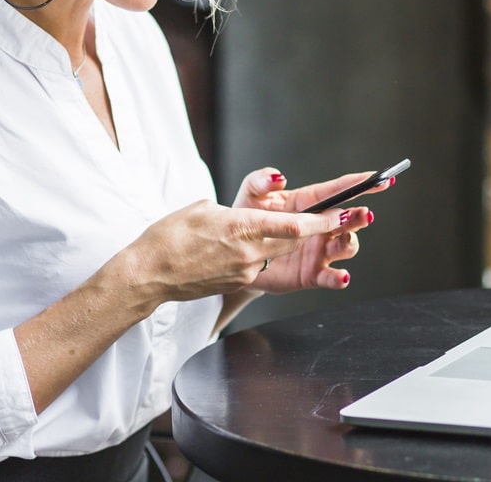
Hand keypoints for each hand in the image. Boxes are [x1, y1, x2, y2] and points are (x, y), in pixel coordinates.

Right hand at [120, 198, 340, 305]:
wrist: (147, 275)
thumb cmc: (169, 236)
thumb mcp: (202, 207)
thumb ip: (233, 209)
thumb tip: (246, 214)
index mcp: (242, 227)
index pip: (293, 226)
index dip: (322, 222)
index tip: (343, 214)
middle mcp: (249, 253)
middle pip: (295, 242)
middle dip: (317, 231)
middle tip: (340, 220)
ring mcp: (244, 272)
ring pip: (279, 254)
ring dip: (289, 243)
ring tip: (293, 231)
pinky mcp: (236, 283)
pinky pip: (259, 266)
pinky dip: (262, 254)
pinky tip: (248, 247)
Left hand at [231, 168, 388, 291]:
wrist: (236, 255)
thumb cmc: (247, 220)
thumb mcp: (251, 196)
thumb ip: (261, 181)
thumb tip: (278, 177)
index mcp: (309, 203)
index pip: (338, 190)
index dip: (360, 184)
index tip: (381, 178)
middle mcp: (320, 227)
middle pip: (348, 219)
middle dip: (359, 215)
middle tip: (363, 214)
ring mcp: (319, 250)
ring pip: (346, 246)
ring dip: (350, 241)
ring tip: (346, 238)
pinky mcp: (312, 274)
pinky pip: (331, 277)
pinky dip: (339, 278)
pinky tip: (342, 276)